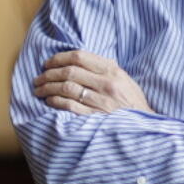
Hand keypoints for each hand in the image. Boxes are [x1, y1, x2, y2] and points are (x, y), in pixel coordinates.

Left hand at [32, 50, 154, 114]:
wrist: (144, 126)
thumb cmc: (131, 102)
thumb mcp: (123, 79)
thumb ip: (103, 69)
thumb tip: (77, 60)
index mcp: (112, 71)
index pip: (79, 57)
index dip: (59, 58)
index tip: (48, 63)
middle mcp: (106, 84)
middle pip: (69, 72)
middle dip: (48, 74)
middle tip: (38, 78)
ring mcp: (101, 101)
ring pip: (66, 88)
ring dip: (48, 88)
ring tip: (39, 90)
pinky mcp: (95, 117)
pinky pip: (69, 106)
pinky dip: (56, 102)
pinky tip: (49, 101)